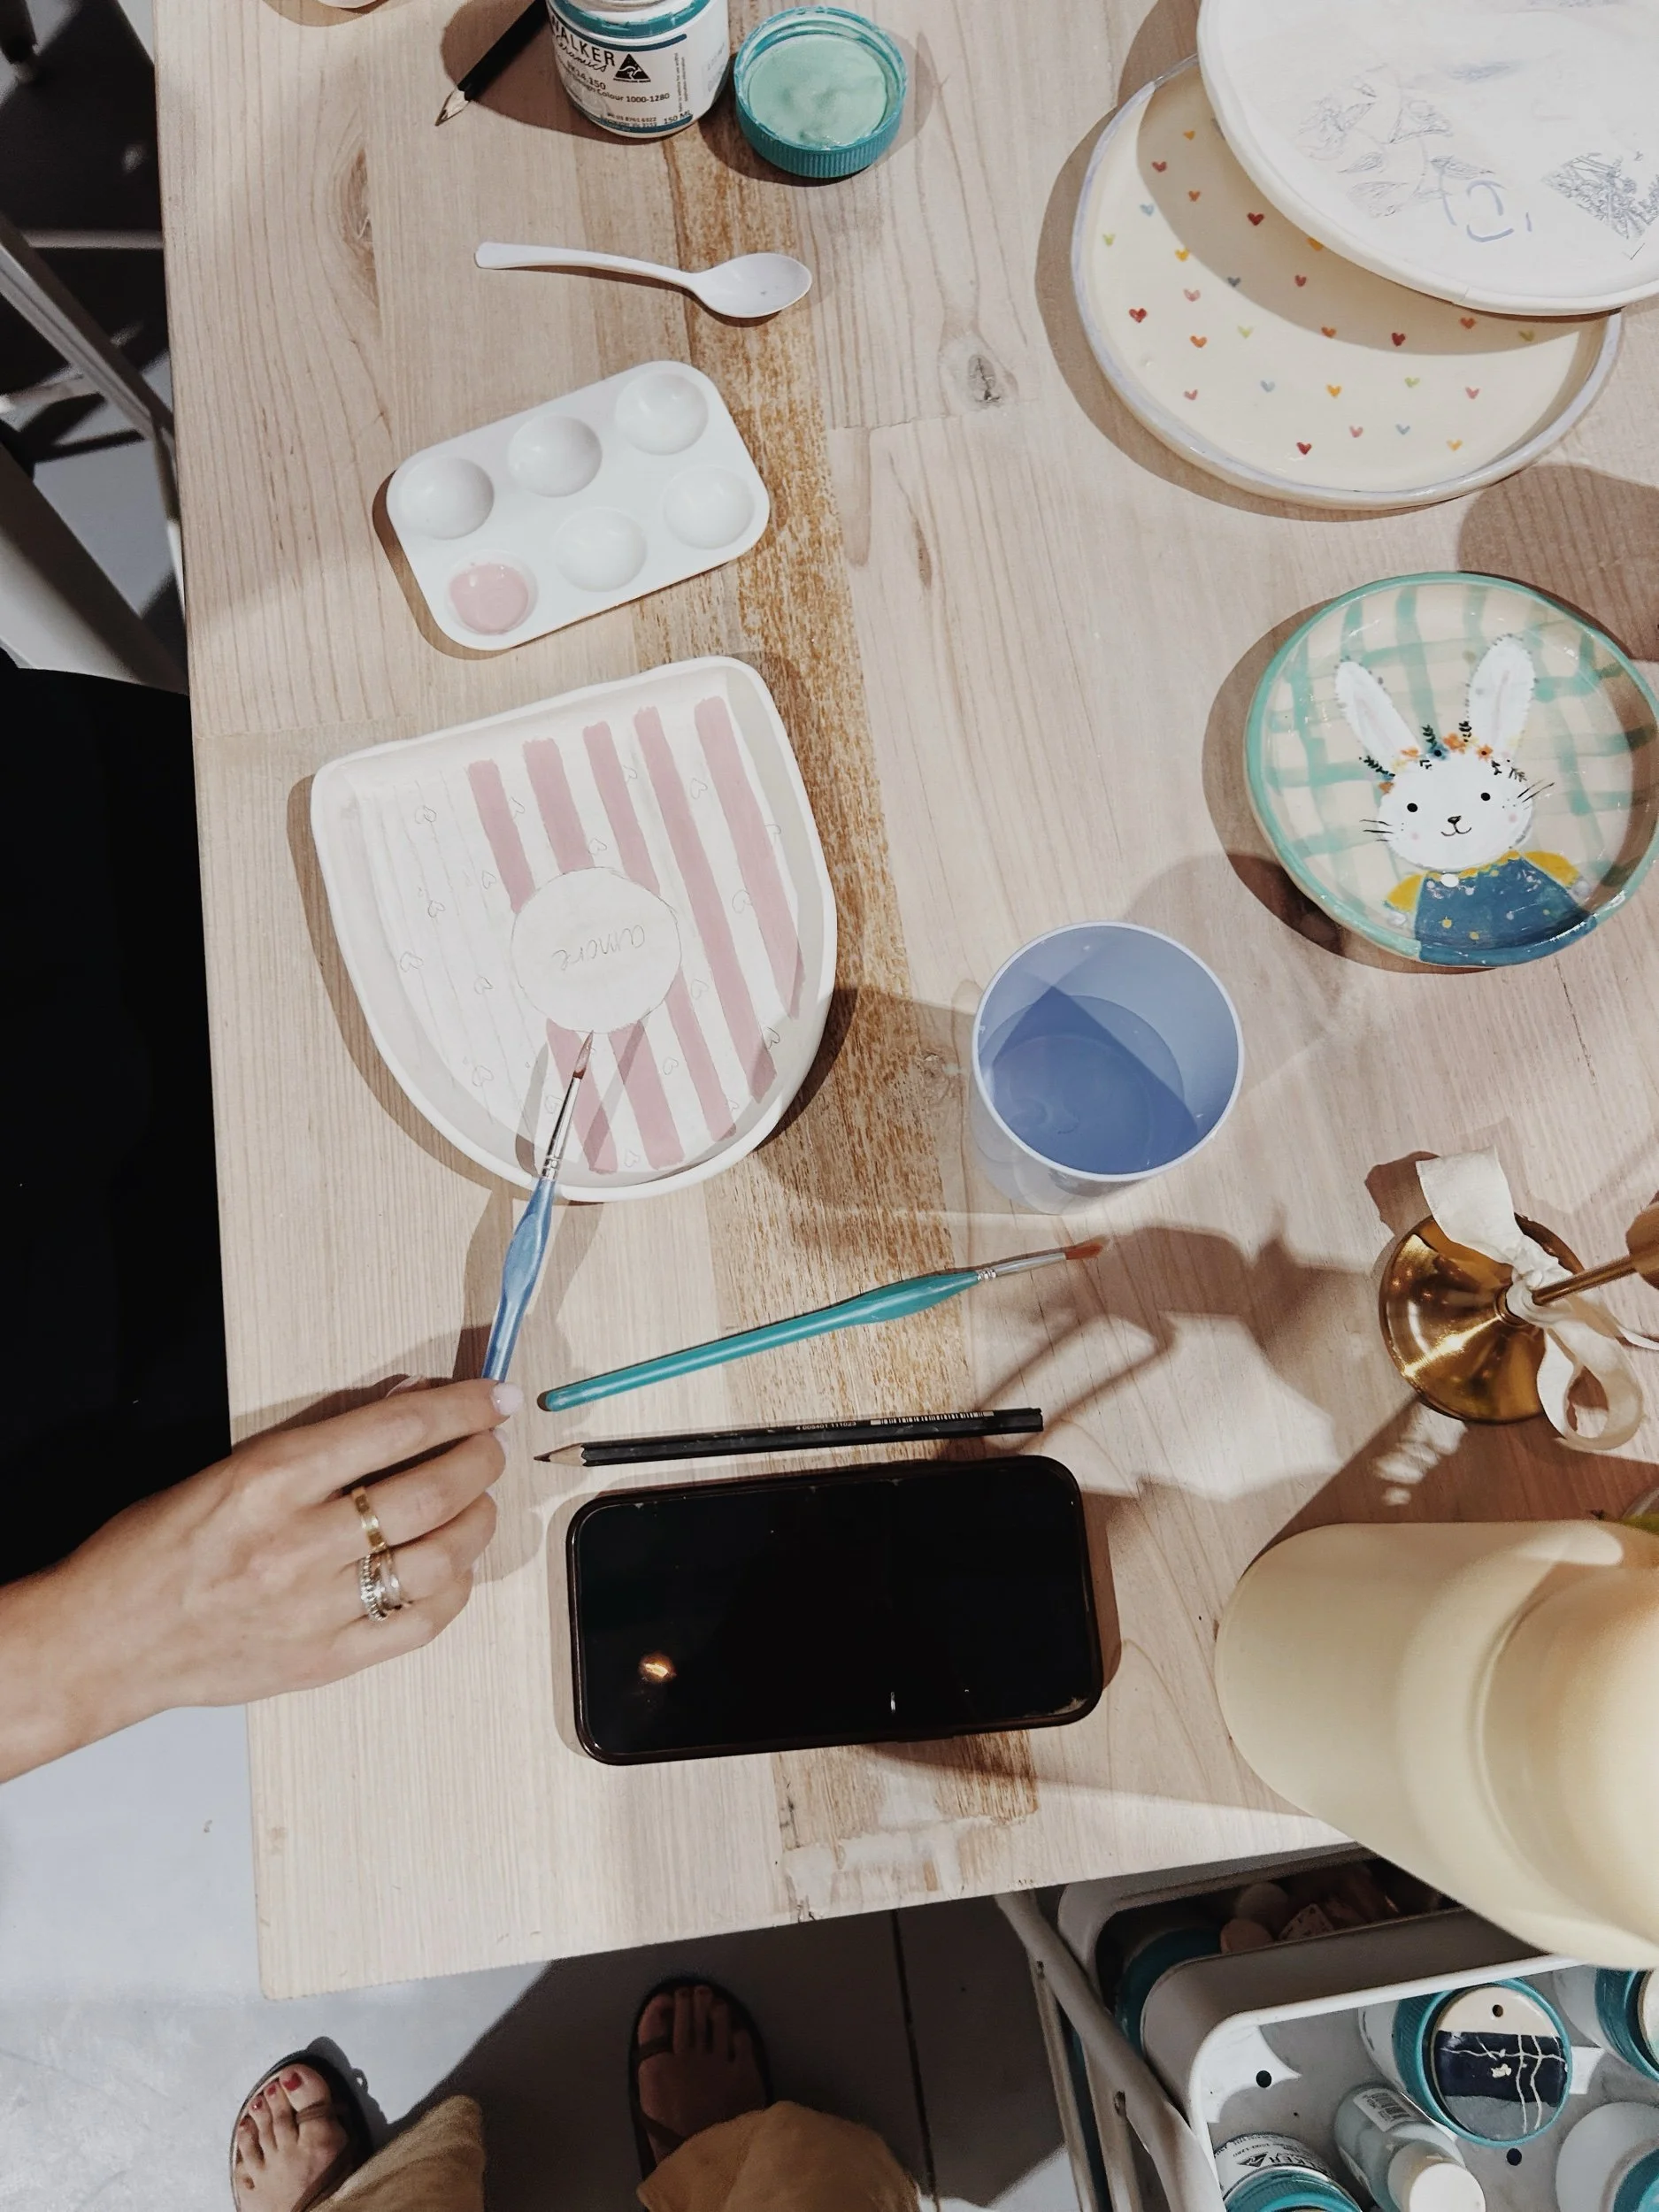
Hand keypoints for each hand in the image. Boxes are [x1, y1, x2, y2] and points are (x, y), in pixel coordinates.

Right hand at [0, 1378, 517, 1780]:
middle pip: (432, 1492)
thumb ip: (325, 1437)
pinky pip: (420, 1623)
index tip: (493, 1399)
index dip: (461, 1408)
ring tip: (477, 1504)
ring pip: (440, 1559)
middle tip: (489, 1447)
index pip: (397, 1430)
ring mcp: (314, 1609)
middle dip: (480, 1460)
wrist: (105, 1640)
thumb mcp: (233, 1465)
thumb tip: (410, 1402)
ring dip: (477, 1522)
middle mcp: (298, 1544)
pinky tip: (451, 1567)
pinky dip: (454, 1589)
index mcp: (270, 1480)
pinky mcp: (325, 1661)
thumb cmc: (160, 1545)